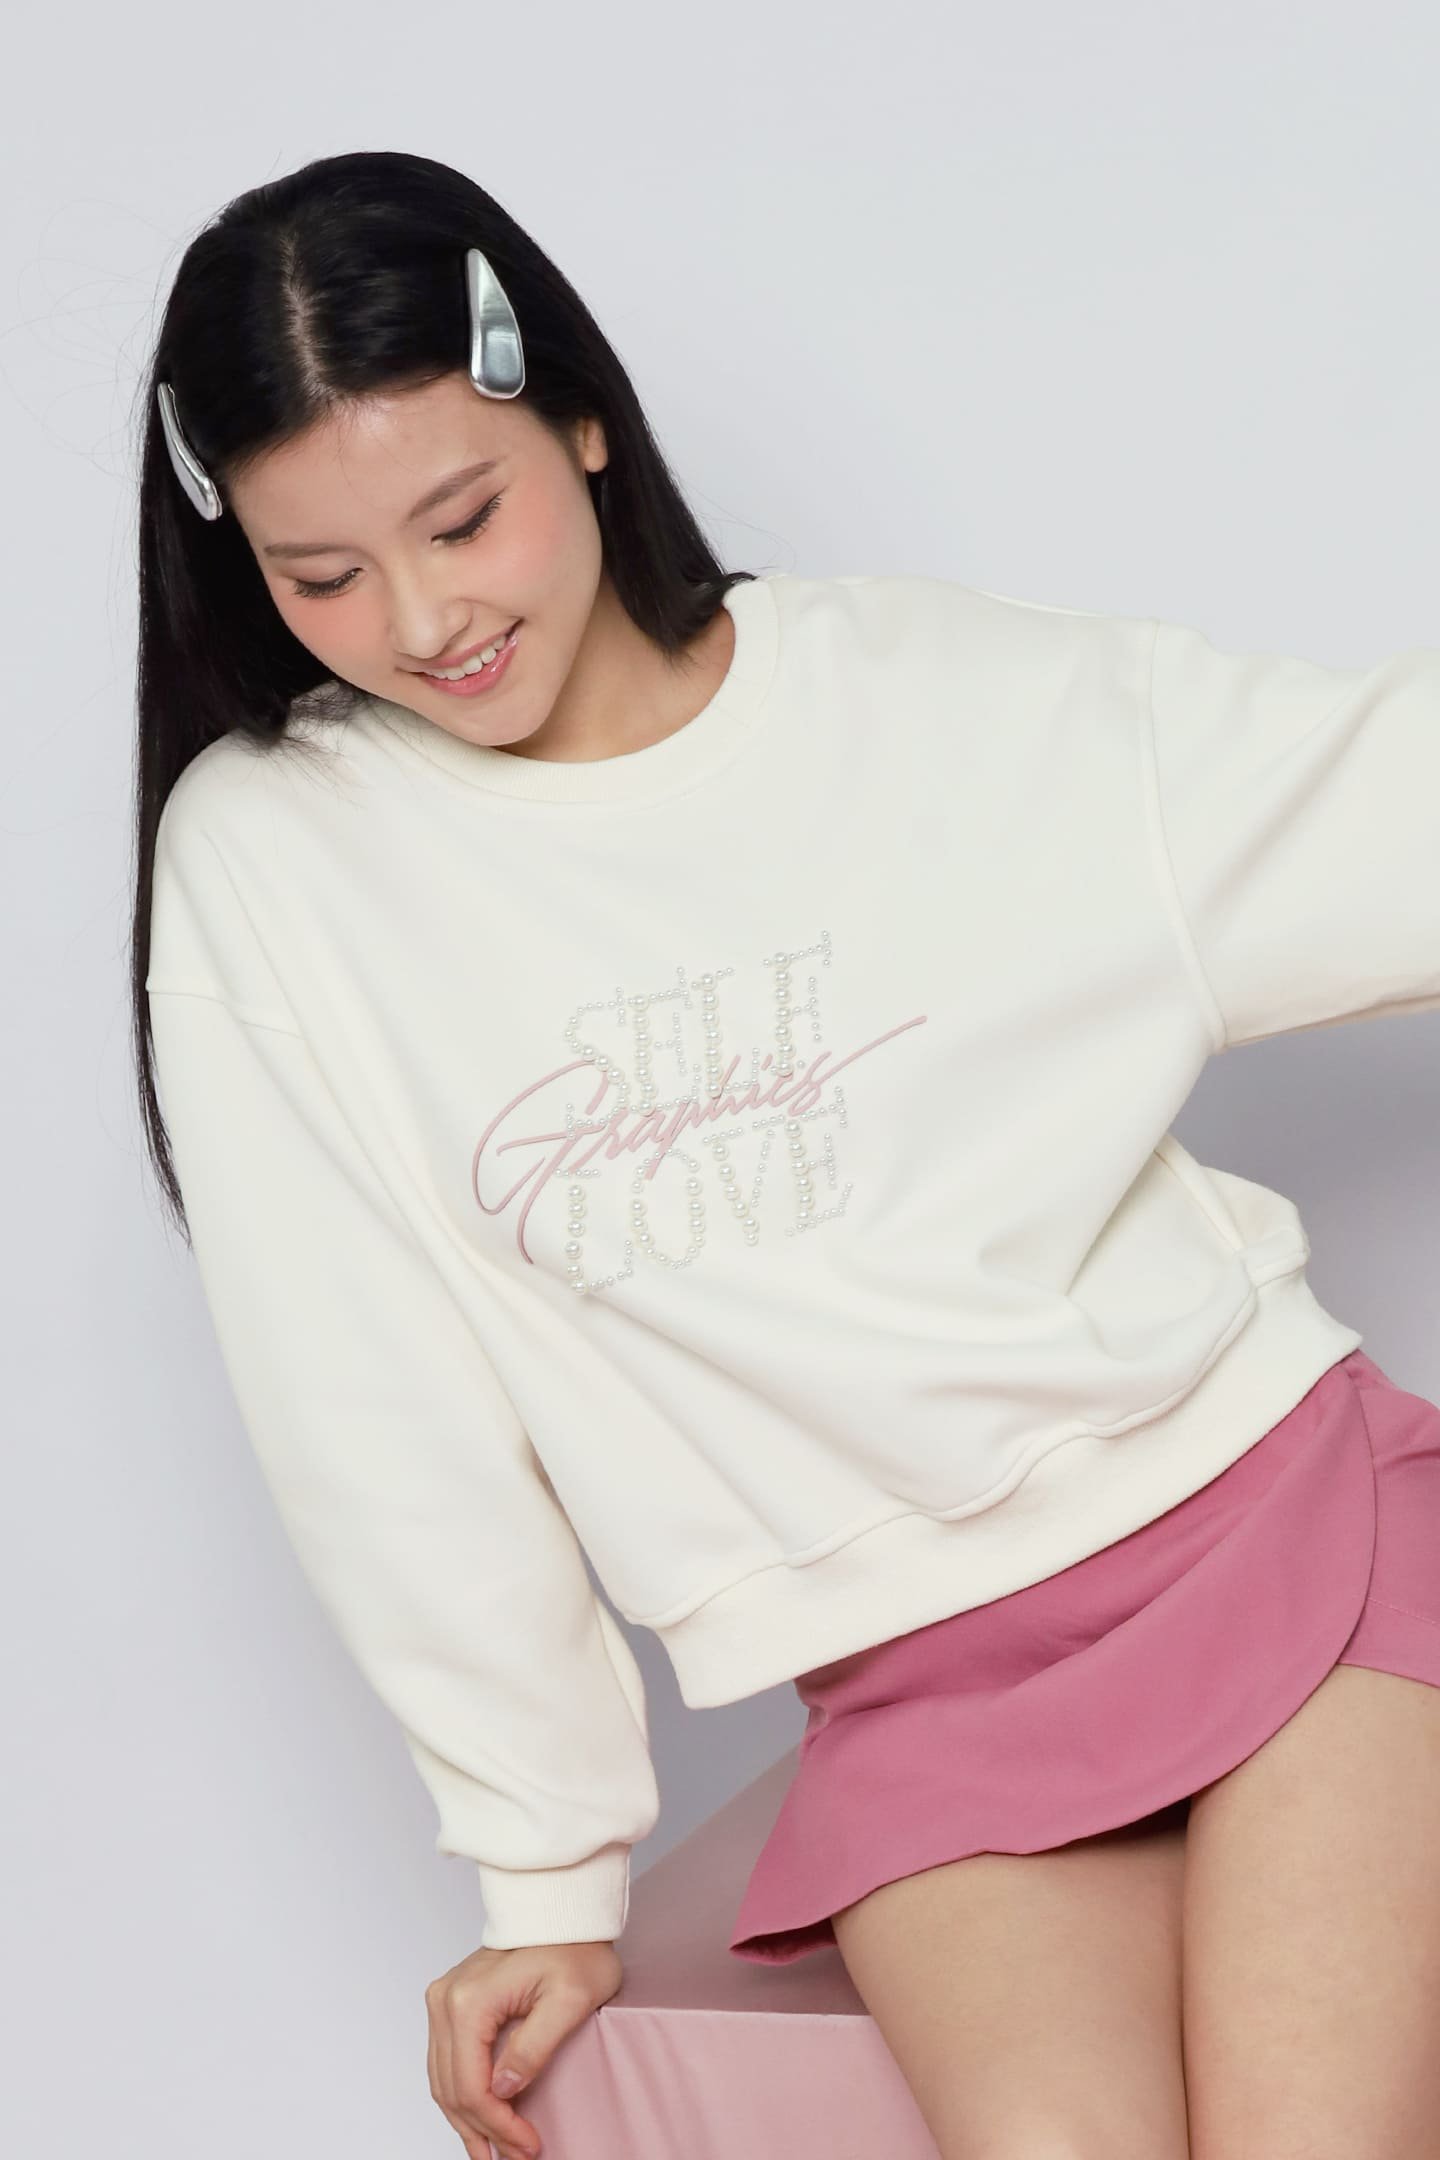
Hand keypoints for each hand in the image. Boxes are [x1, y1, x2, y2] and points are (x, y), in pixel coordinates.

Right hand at [425, 1937, 622, 2159]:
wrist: (563, 1911)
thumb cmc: (575, 1948)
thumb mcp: (569, 2001)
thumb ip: (534, 2047)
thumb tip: (503, 2090)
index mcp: (469, 2000)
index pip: (472, 2085)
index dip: (498, 2124)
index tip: (528, 2146)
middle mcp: (445, 1999)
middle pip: (452, 2088)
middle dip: (483, 2131)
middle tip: (515, 2158)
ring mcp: (444, 2000)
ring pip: (443, 2080)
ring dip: (467, 2120)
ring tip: (493, 2152)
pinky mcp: (452, 2003)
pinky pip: (446, 2062)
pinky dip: (461, 2095)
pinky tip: (479, 2118)